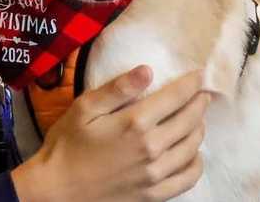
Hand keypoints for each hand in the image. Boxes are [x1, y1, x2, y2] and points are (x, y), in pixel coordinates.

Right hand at [11, 66, 208, 201]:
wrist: (58, 190)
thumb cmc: (67, 145)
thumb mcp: (84, 108)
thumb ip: (117, 88)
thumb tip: (147, 70)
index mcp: (135, 123)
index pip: (176, 97)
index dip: (192, 83)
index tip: (200, 74)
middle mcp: (152, 148)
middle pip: (190, 121)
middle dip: (200, 104)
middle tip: (202, 94)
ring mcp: (155, 174)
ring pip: (193, 147)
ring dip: (199, 129)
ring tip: (196, 119)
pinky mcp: (154, 194)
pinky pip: (188, 178)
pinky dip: (196, 163)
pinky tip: (193, 154)